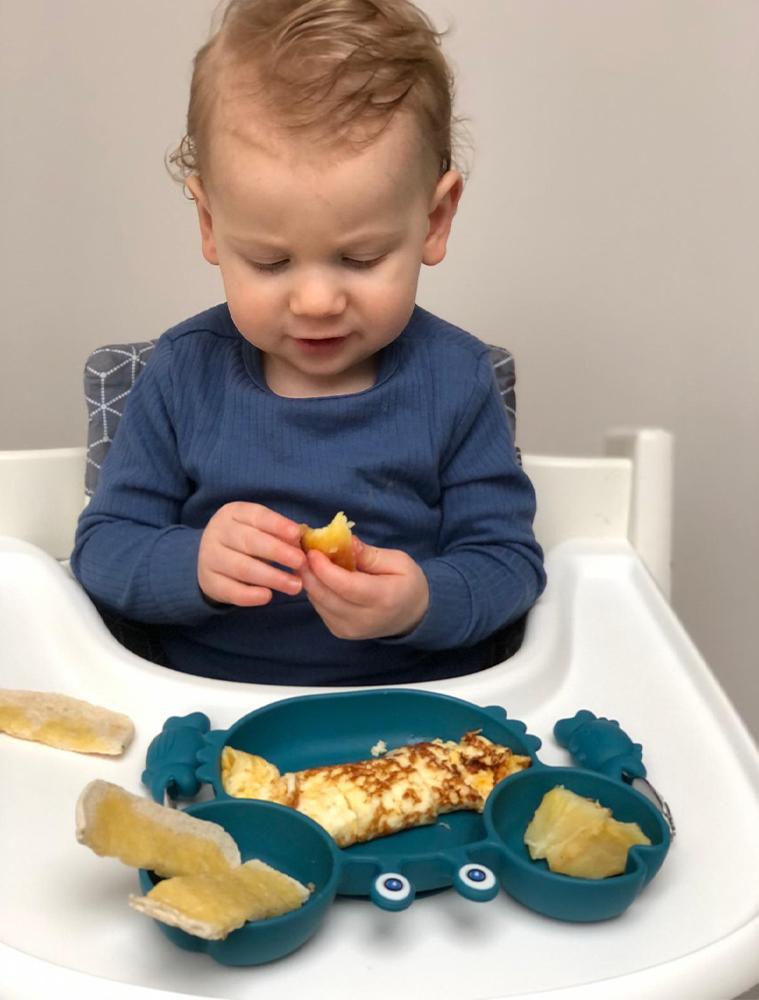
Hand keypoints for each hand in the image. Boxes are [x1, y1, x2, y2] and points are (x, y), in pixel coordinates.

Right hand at [198, 502, 305, 606]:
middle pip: (249, 541)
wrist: (213, 559)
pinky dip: (250, 595)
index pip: (257, 516)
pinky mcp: (209, 582)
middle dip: (278, 552)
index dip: (278, 525)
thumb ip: (280, 534)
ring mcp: (210, 557)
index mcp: (233, 513)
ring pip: (242, 567)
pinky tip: (268, 596)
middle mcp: (218, 532)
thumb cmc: (246, 540)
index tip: (297, 535)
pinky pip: (230, 590)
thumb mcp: (260, 530)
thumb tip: (304, 542)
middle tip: (301, 562)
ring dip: (271, 577)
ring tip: (295, 585)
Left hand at [299, 537, 428, 640]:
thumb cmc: (407, 584)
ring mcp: (349, 629)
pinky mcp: (339, 632)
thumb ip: (369, 554)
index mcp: (383, 599)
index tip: (312, 550)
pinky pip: (319, 608)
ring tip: (306, 559)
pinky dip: (315, 590)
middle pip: (326, 596)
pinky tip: (317, 575)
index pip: (346, 586)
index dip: (324, 569)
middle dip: (309, 572)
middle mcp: (363, 619)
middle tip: (300, 550)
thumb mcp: (398, 561)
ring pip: (318, 602)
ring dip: (309, 580)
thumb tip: (343, 540)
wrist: (411, 616)